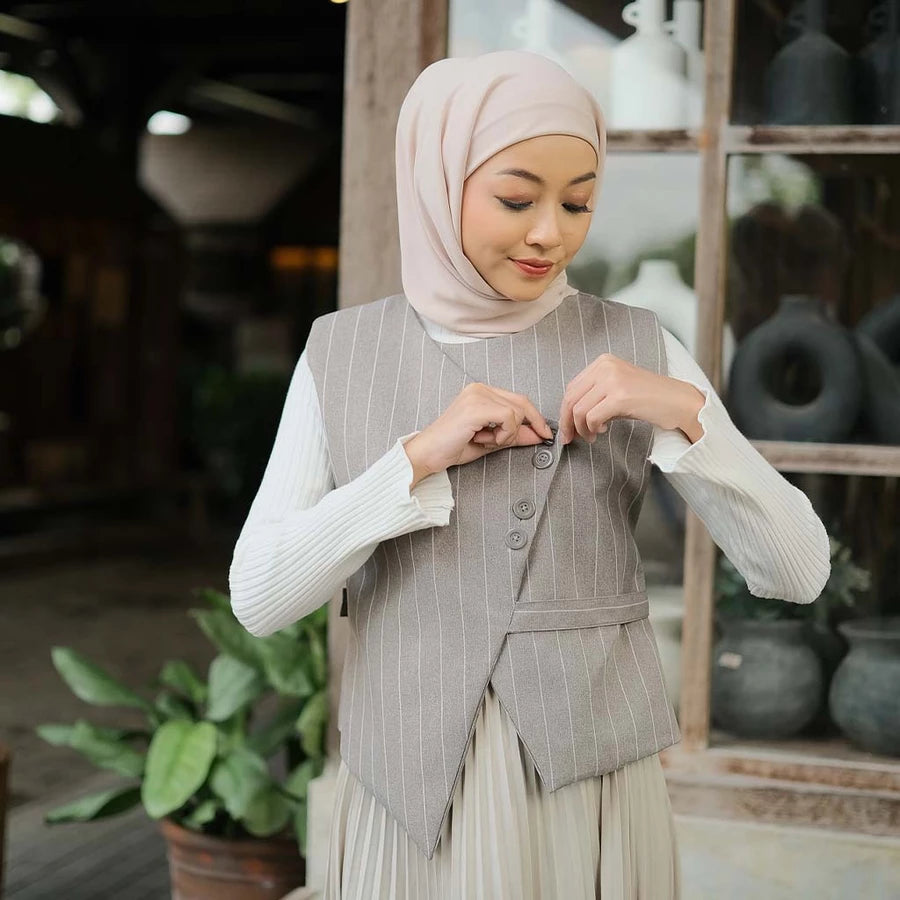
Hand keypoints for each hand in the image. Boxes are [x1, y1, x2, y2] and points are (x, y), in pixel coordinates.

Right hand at [404, 382, 553, 486]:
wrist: (428, 454)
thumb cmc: (452, 447)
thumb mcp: (491, 441)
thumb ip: (514, 435)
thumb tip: (538, 434)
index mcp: (481, 392)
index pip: (518, 399)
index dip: (534, 417)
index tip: (544, 433)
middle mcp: (479, 388)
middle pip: (521, 403)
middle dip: (526, 426)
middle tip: (521, 441)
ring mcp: (477, 396)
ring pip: (516, 413)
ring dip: (507, 434)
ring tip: (486, 441)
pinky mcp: (476, 407)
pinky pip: (508, 418)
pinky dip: (503, 434)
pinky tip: (484, 440)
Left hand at [558, 353, 704, 444]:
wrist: (679, 402)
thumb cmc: (649, 399)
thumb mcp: (617, 390)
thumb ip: (594, 396)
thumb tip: (571, 416)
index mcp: (603, 362)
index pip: (572, 388)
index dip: (565, 411)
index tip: (567, 428)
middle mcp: (605, 367)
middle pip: (571, 398)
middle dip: (567, 422)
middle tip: (570, 438)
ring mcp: (612, 380)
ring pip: (579, 410)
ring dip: (581, 429)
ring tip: (591, 436)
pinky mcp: (620, 396)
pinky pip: (592, 417)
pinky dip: (592, 429)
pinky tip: (603, 431)